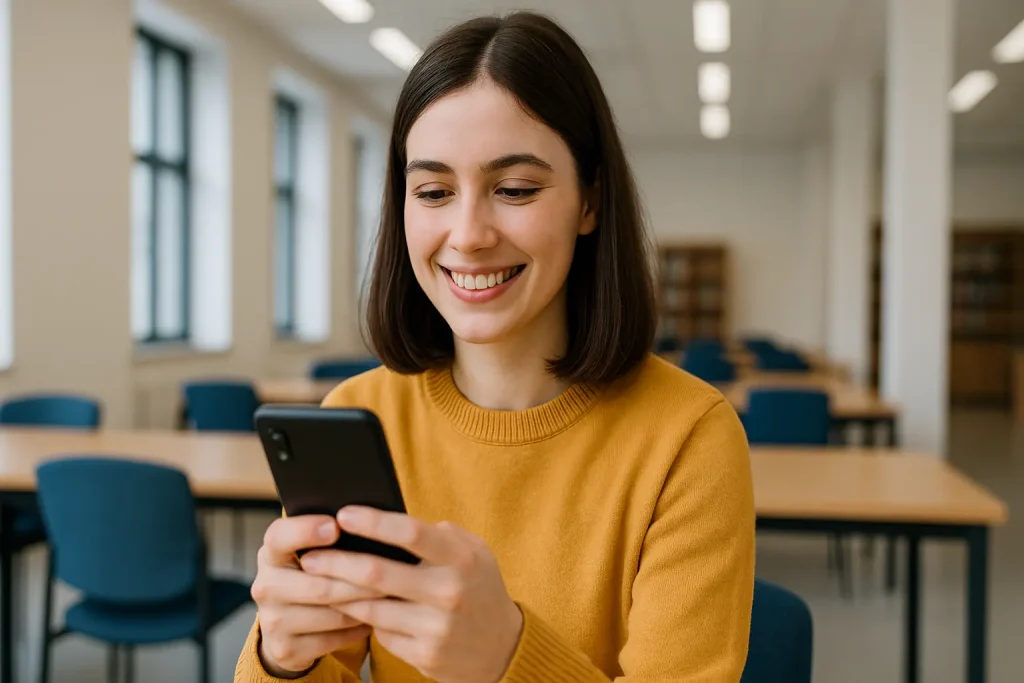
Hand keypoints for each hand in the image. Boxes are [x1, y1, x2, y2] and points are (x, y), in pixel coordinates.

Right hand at [251, 515, 382, 676]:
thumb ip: (330, 536)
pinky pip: (332, 640)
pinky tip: (374, 620)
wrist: (289, 626)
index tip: (336, 526)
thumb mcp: (312, 551)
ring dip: (364, 607)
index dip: (306, 531)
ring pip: (331, 614)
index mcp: (271, 553)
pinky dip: (357, 630)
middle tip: (390, 573)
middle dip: (359, 580)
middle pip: (318, 584)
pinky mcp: (285, 648)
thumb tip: (369, 520)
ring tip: (389, 597)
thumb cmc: (313, 574)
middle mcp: (266, 586)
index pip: (279, 537)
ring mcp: (272, 620)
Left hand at [299, 507, 523, 682]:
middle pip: (377, 574)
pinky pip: (381, 633)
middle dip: (336, 562)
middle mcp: (449, 593)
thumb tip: (395, 521)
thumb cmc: (480, 589)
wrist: (504, 649)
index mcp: (462, 560)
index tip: (343, 514)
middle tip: (310, 556)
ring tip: (317, 580)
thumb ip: (442, 535)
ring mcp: (436, 628)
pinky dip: (363, 619)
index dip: (373, 522)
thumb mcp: (475, 553)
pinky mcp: (425, 656)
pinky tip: (348, 608)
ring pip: (371, 607)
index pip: (411, 534)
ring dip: (339, 594)